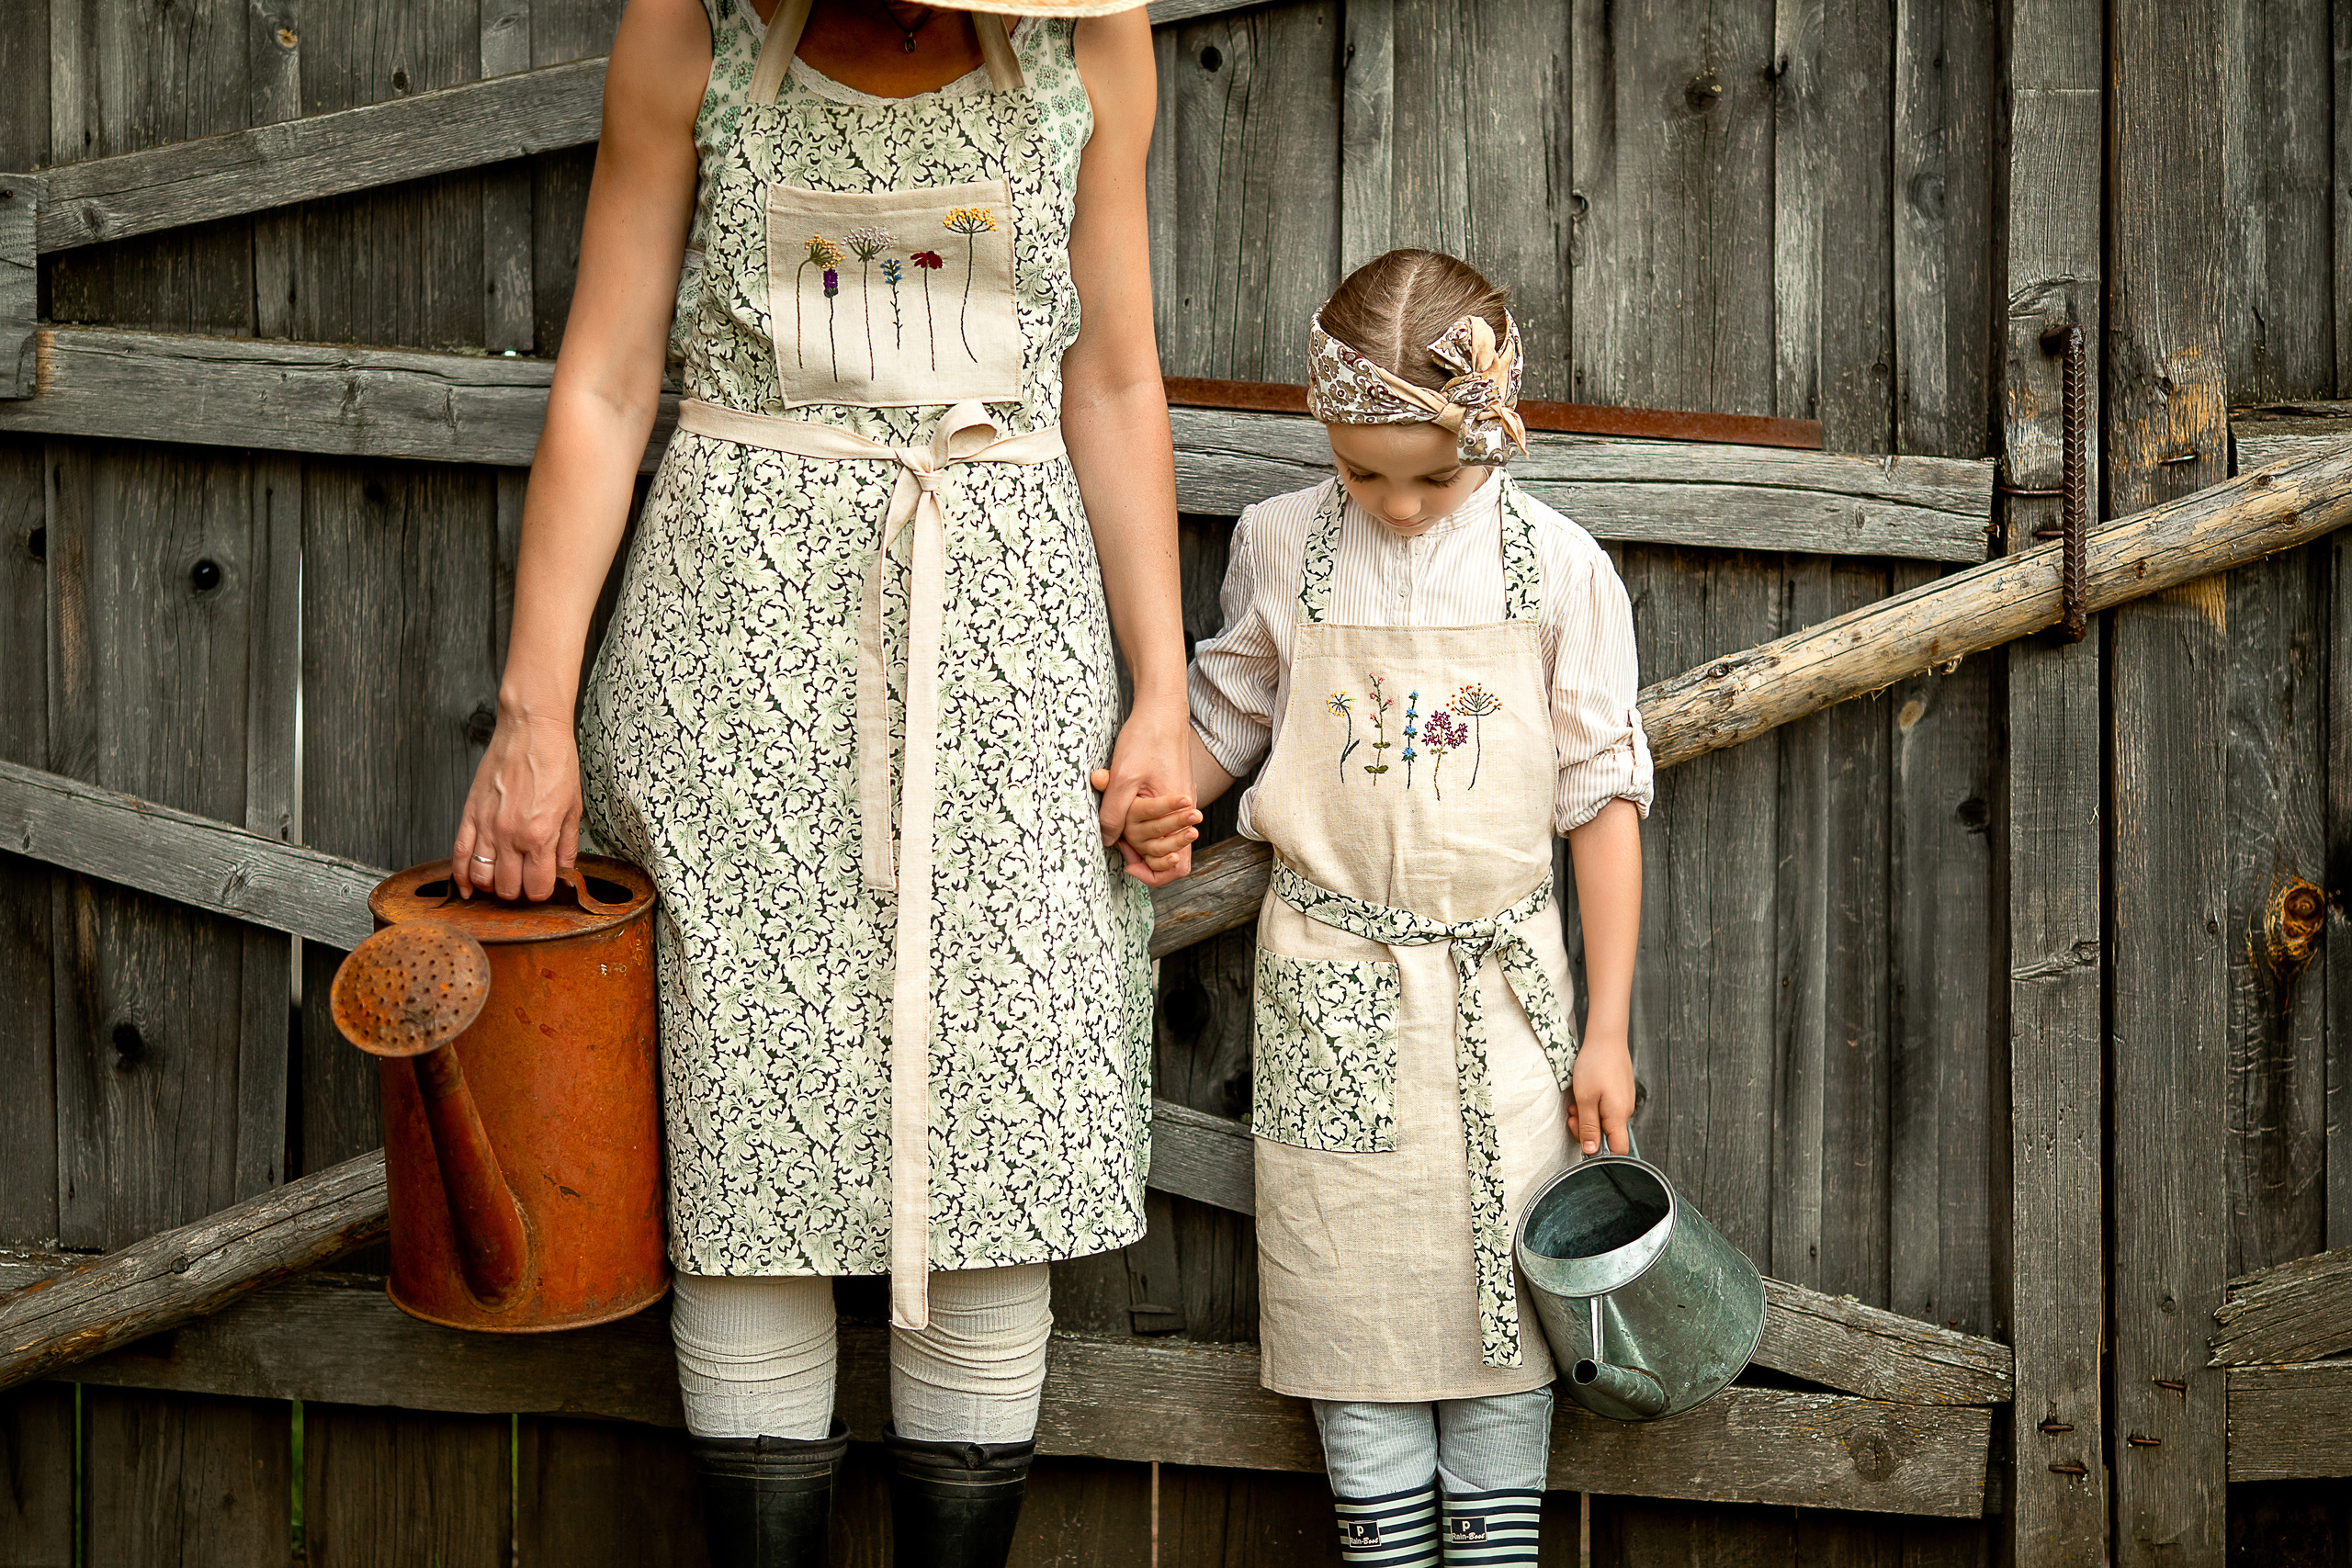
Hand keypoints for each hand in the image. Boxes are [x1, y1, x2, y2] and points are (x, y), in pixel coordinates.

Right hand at [450, 708, 582, 900]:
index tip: (544, 884)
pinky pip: (459, 854)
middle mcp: (510, 836)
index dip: (541, 892)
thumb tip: (564, 870)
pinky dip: (460, 875)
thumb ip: (567, 845)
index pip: (536, 888)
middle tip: (524, 880)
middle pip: (506, 888)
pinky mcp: (470, 814)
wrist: (532, 730)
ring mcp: (487, 826)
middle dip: (517, 890)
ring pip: (481, 877)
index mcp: (540, 836)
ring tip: (501, 878)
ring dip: (491, 885)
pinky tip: (467, 886)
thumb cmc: (556, 763)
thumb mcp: (574, 808)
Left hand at [1092, 702, 1194, 886]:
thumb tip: (1108, 841)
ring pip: (1162, 837)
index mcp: (1179, 814)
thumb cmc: (1146, 739)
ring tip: (1118, 825)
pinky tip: (1122, 807)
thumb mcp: (1123, 777)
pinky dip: (1141, 821)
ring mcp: (1180, 803)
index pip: (1177, 865)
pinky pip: (1160, 820)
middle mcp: (1184, 813)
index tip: (1128, 864)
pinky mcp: (1172, 794)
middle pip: (1169, 856)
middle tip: (1118, 844)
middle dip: (1142, 856)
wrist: (1161, 709)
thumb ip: (1114, 812)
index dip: (1153, 874)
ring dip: (1139, 837)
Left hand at [1568, 1028, 1635, 1156]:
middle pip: (1607, 1136)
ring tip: (1575, 1102)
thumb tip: (1592, 1151)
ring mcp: (1624, 1102)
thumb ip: (1589, 1127)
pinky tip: (1583, 1095)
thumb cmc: (1595, 1066)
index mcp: (1618, 1116)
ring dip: (1586, 1116)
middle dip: (1586, 1130)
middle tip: (1572, 1115)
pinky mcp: (1620, 1093)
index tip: (1583, 1140)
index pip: (1618, 1150)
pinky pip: (1606, 1109)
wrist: (1606, 1039)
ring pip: (1604, 1121)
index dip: (1601, 1152)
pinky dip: (1592, 1106)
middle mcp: (1625, 1111)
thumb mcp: (1585, 1098)